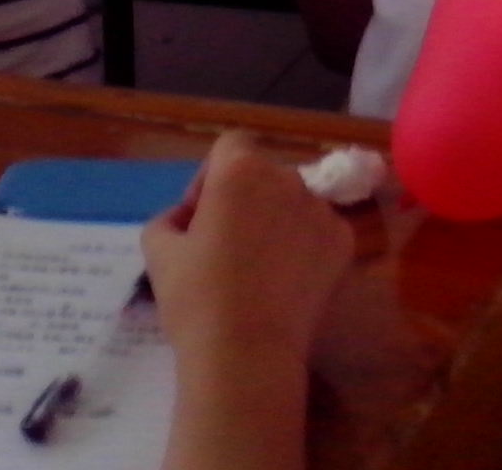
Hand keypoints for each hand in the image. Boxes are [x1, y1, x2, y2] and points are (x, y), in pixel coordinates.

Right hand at [145, 135, 350, 469]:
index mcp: (241, 171)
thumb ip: (169, 218)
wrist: (246, 353)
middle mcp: (288, 179)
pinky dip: (303, 248)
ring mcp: (321, 210)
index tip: (200, 216)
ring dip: (274, 222)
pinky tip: (283, 283)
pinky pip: (318, 232)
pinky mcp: (343, 243)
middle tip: (224, 247)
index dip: (210, 176)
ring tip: (256, 270)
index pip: (229, 147)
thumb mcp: (158, 251)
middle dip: (242, 200)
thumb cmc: (195, 298)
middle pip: (263, 176)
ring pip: (292, 203)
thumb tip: (187, 218)